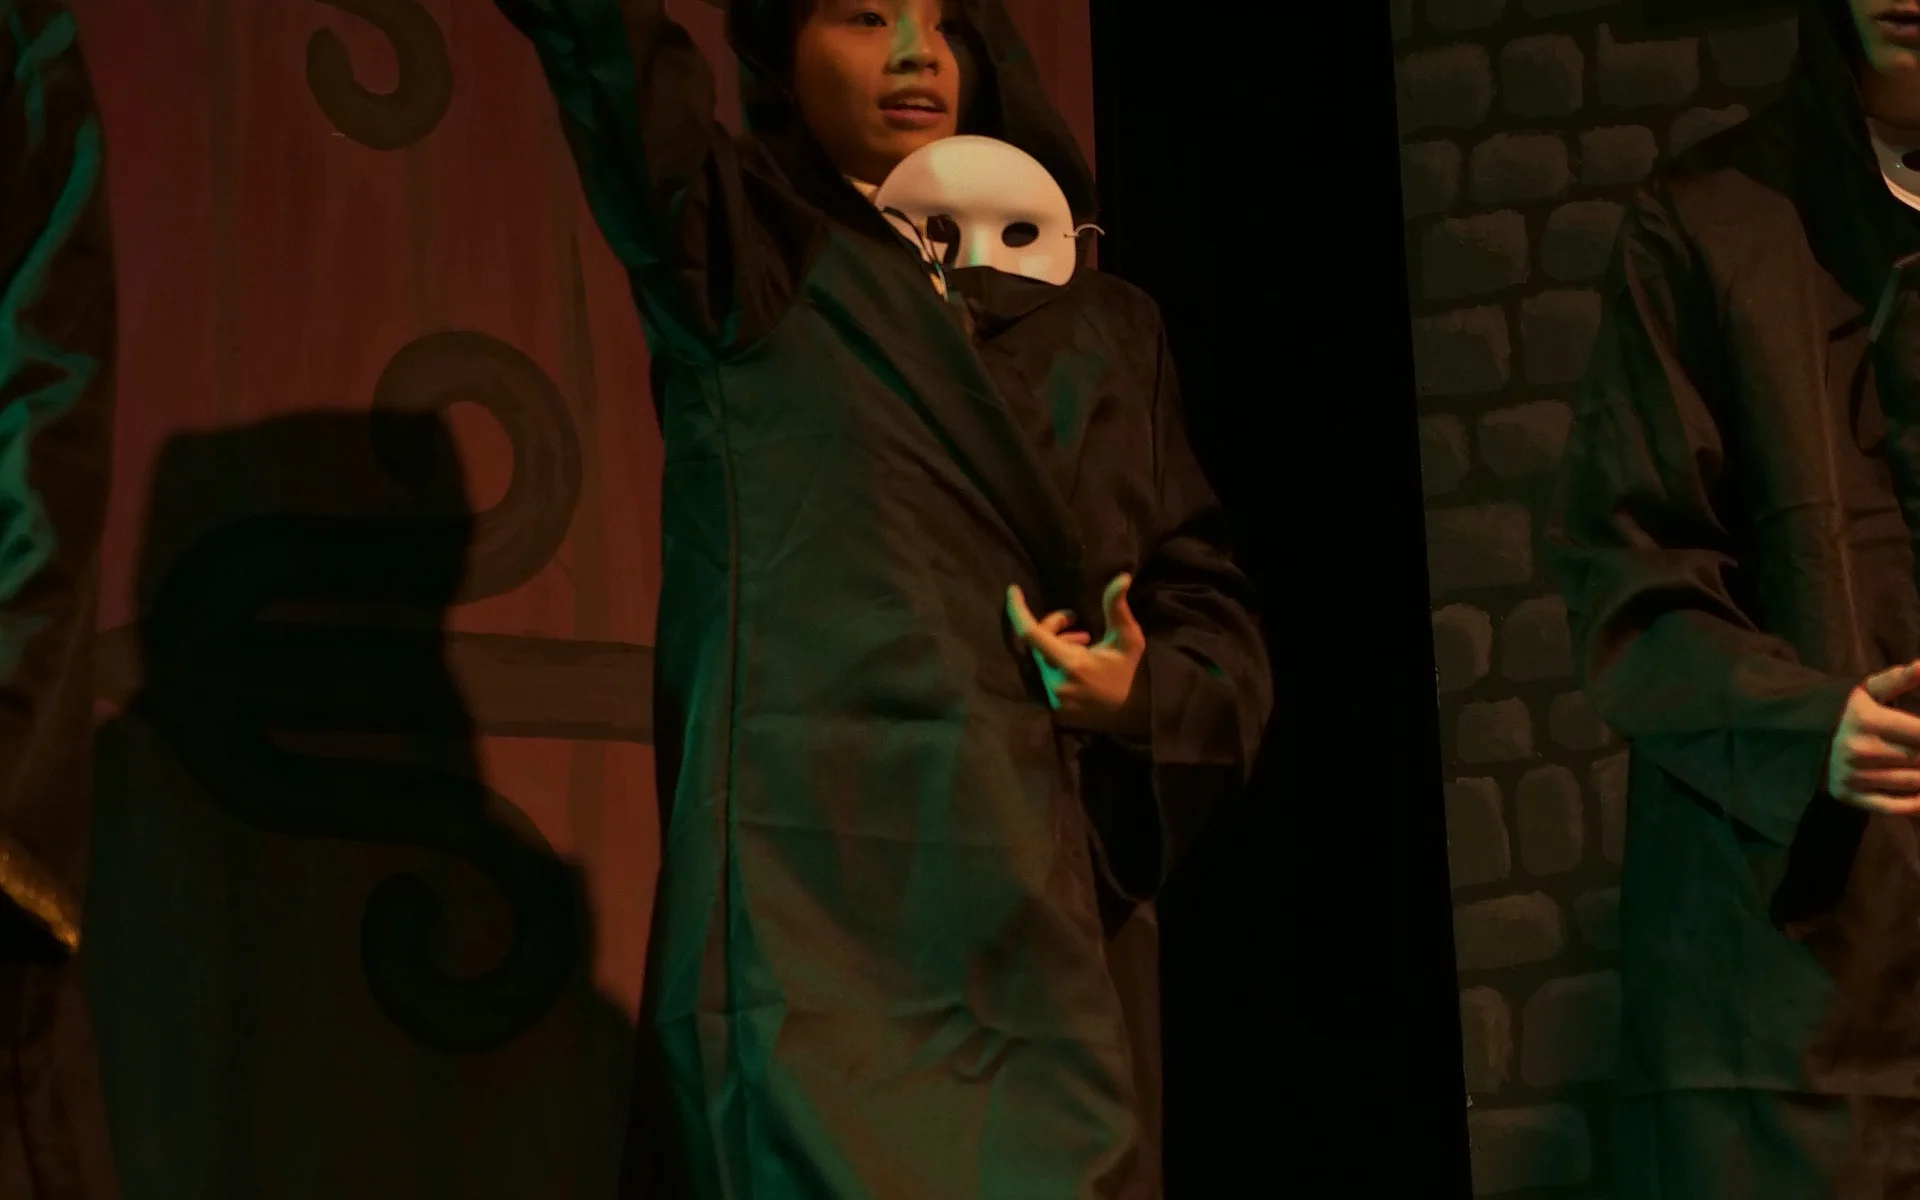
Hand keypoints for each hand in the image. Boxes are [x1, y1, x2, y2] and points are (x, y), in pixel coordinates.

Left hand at [1006, 573, 1148, 736]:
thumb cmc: (1130, 670)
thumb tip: (1122, 577)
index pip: (1031, 634)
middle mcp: (1056, 682)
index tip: (1013, 590)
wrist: (1134, 711)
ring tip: (1083, 642)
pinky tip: (1078, 664)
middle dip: (1053, 626)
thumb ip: (1117, 607)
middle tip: (1077, 620)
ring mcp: (1054, 697)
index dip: (1018, 610)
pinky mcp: (1054, 706)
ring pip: (1042, 658)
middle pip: (1038, 642)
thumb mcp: (1127, 637)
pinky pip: (1046, 675)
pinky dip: (1057, 663)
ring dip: (1057, 644)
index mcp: (1071, 664)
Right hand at [1827, 660, 1919, 814]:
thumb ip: (1898, 679)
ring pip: (1913, 783)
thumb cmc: (1846, 712)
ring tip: (1919, 766)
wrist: (1801, 738)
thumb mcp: (1867, 691)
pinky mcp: (1849, 795)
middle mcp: (1860, 749)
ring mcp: (1854, 775)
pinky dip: (1916, 806)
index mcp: (1869, 720)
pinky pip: (1893, 806)